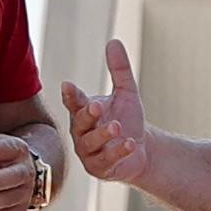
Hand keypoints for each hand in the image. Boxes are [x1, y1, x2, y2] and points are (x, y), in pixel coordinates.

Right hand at [59, 40, 150, 183]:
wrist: (142, 149)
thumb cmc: (128, 119)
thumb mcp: (126, 92)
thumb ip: (119, 70)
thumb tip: (113, 41)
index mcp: (83, 112)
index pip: (74, 102)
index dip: (71, 95)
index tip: (68, 86)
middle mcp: (81, 132)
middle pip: (80, 123)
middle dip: (87, 115)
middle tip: (97, 106)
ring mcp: (88, 152)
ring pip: (90, 143)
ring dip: (103, 134)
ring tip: (117, 126)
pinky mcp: (99, 168)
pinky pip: (105, 161)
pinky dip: (117, 152)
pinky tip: (130, 143)